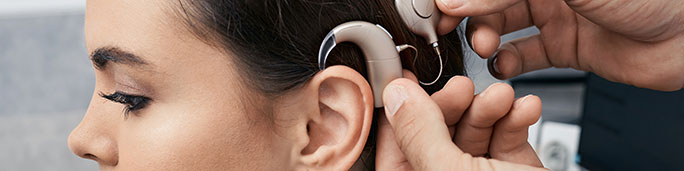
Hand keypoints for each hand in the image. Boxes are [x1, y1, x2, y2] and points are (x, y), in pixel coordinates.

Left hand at [375, 71, 544, 169]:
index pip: (395, 150)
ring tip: (503, 98)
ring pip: (473, 133)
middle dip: (453, 106)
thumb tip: (397, 97)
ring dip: (489, 108)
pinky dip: (516, 120)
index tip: (406, 81)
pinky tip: (524, 109)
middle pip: (435, 135)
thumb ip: (420, 134)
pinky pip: (507, 139)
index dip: (400, 114)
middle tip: (463, 88)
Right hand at [437, 0, 683, 90]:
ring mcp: (556, 18)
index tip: (437, 8)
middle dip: (466, 16)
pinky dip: (508, 64)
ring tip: (487, 47)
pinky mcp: (565, 49)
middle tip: (449, 29)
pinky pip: (525, 56)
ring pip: (502, 28)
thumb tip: (456, 0)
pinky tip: (504, 66)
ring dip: (485, 39)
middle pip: (489, 2)